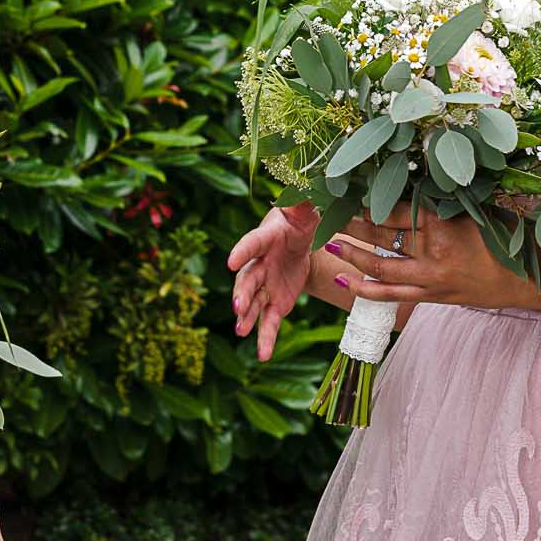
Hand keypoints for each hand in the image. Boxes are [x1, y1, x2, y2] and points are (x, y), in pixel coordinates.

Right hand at [228, 202, 319, 359]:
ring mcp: (265, 286)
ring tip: (242, 330)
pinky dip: (266, 339)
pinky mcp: (275, 303)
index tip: (231, 261)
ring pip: (253, 305)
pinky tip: (262, 355)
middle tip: (237, 306)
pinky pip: (269, 323)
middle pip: (248, 279)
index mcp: (265, 238)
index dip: (242, 251)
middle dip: (242, 293)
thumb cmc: (299, 220)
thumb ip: (303, 202)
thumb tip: (309, 184)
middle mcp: (259, 264)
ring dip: (247, 318)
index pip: (252, 243)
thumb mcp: (305, 210)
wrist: (299, 241)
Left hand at [327, 206, 540, 312]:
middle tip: (325, 212)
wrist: (533, 278)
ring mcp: (431, 277)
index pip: (393, 207)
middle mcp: (433, 249)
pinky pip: (391, 295)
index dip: (365, 199)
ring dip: (352, 254)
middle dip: (350, 222)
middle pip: (380, 233)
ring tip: (331, 241)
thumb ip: (442, 200)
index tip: (345, 190)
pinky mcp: (434, 296)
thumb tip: (408, 181)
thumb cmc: (508, 235)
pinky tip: (344, 281)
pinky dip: (365, 290)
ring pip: (380, 265)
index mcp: (443, 220)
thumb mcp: (476, 207)